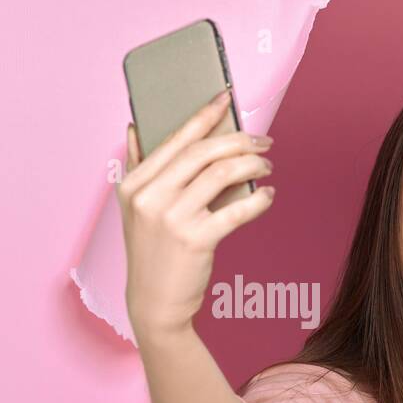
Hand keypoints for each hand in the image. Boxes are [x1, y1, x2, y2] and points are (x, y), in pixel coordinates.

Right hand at [117, 90, 275, 341]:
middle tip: (263, 141)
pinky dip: (258, 201)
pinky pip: (237, 210)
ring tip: (267, 168)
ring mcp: (171, 219)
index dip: (204, 115)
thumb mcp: (134, 209)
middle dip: (239, 140)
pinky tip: (268, 196)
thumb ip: (136, 167)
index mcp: (134, 184)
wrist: (155, 304)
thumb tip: (136, 127)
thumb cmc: (152, 254)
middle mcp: (149, 197)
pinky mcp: (195, 240)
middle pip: (202, 152)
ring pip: (221, 174)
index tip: (227, 98)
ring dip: (252, 166)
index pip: (175, 139)